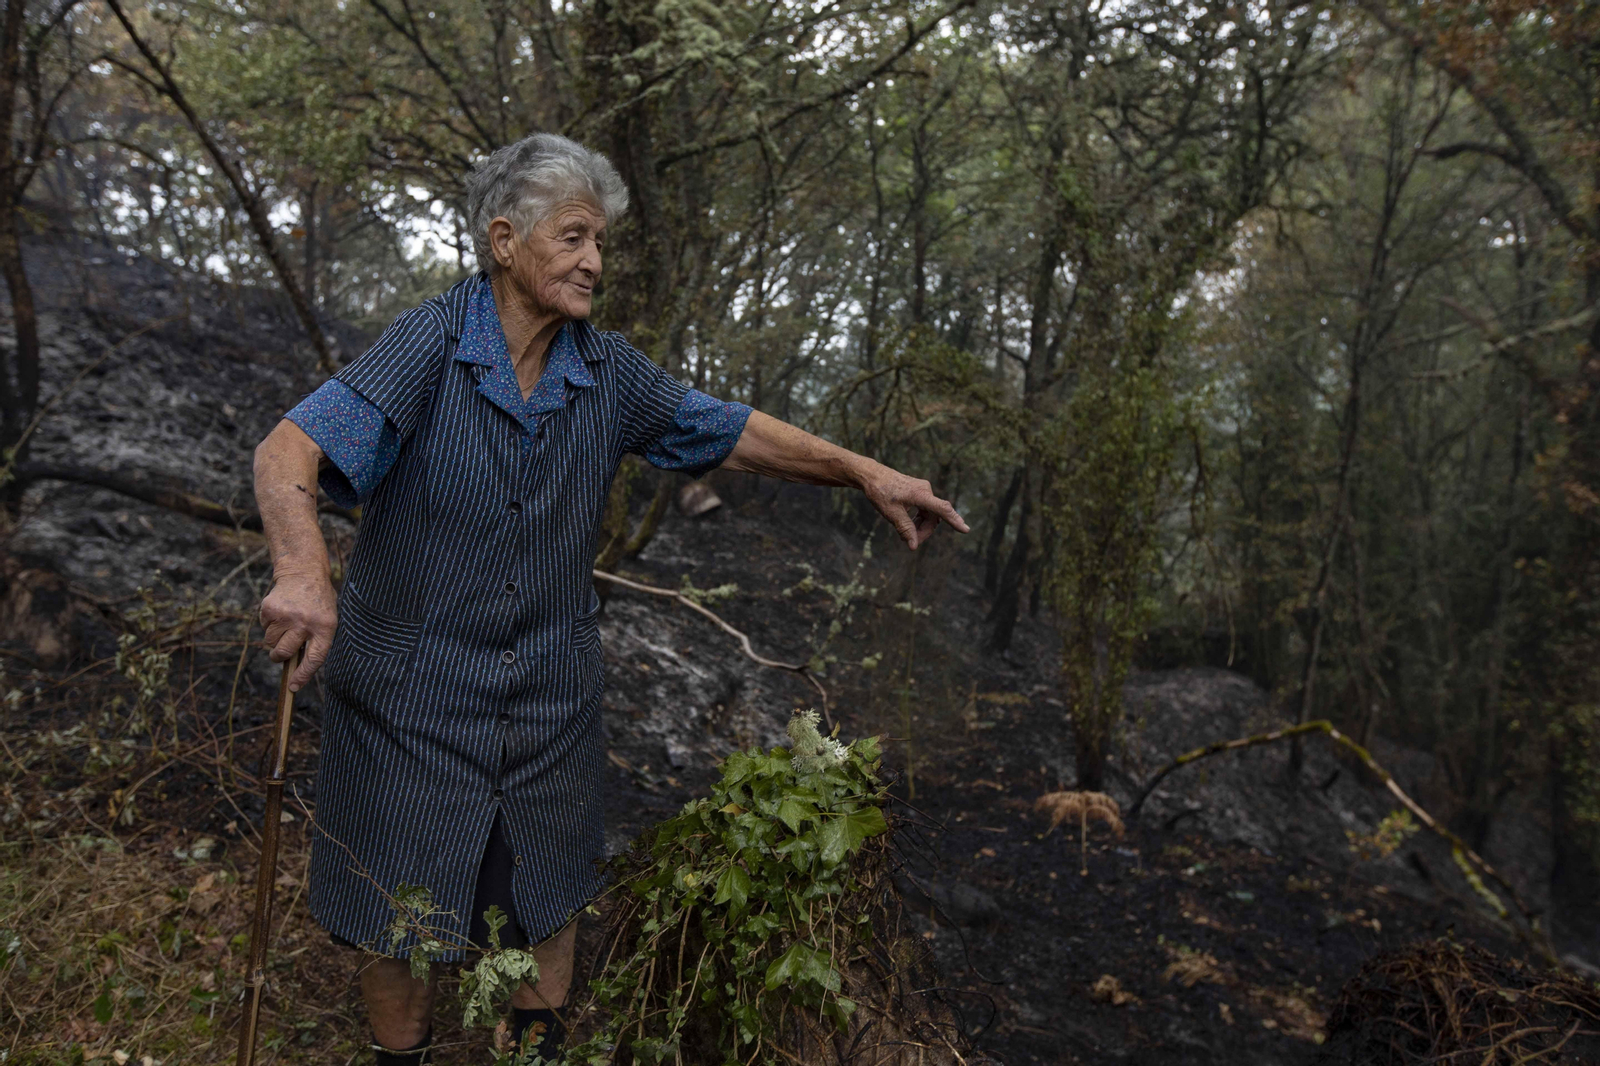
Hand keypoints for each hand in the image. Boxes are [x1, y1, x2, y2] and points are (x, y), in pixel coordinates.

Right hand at [260, 571, 337, 691]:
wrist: (303, 572)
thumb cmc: (318, 602)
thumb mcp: (327, 619)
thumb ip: (315, 641)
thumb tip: (296, 668)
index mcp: (325, 627)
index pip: (314, 659)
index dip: (303, 675)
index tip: (293, 687)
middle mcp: (305, 622)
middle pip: (284, 653)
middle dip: (279, 657)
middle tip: (279, 654)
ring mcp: (286, 615)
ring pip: (271, 642)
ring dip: (275, 638)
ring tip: (286, 623)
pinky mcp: (270, 608)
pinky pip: (264, 628)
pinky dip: (269, 624)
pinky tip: (281, 612)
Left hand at [858, 462, 969, 549]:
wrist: (872, 475)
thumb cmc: (880, 492)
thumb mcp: (892, 513)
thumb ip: (905, 529)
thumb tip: (914, 546)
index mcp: (921, 494)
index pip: (942, 509)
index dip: (954, 520)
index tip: (965, 530)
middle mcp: (925, 490)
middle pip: (933, 517)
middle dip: (924, 531)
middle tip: (910, 542)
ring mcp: (923, 490)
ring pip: (929, 514)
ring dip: (920, 526)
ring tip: (905, 534)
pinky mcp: (918, 491)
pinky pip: (924, 508)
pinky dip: (917, 518)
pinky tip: (907, 523)